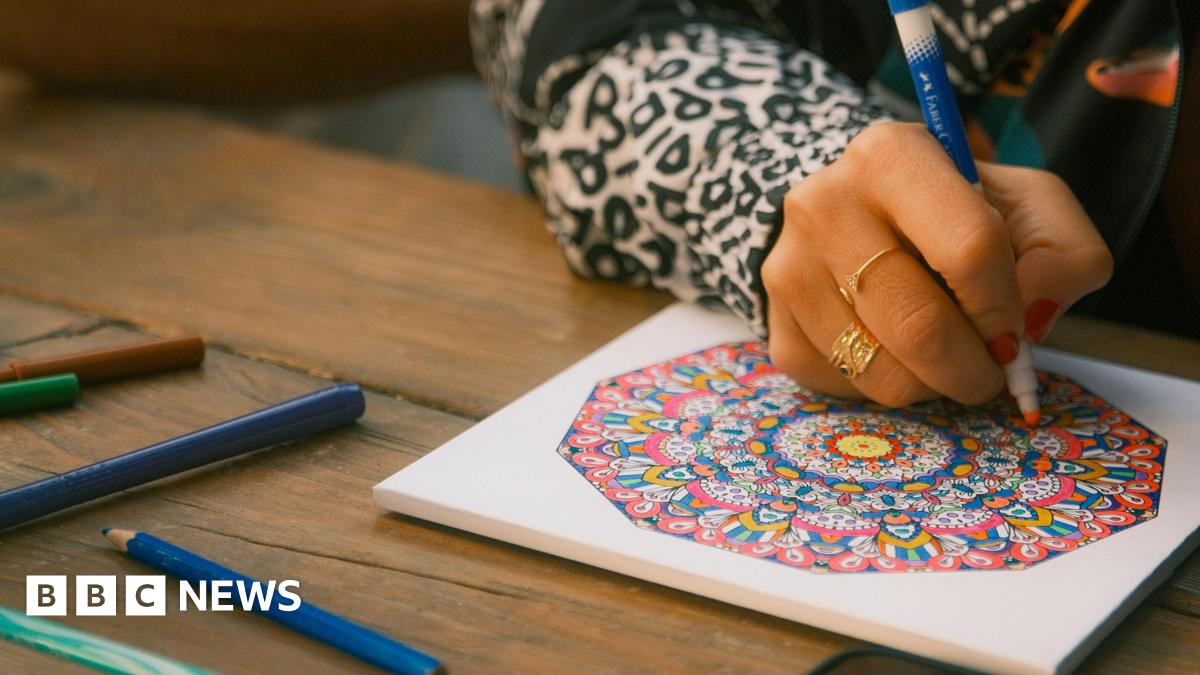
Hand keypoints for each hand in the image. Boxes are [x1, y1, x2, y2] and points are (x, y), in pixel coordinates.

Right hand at [762, 121, 1111, 405]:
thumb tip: (1030, 319)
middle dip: (974, 368)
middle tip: (991, 372)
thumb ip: (1065, 254)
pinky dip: (887, 388)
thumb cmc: (956, 213)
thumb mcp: (1029, 207)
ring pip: (881, 370)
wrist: (862, 219)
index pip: (968, 249)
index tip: (1014, 330)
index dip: (1005, 308)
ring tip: (944, 358)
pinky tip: (894, 352)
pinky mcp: (776, 326)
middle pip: (919, 323)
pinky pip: (845, 388)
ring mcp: (789, 268)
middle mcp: (824, 204)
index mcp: (892, 156)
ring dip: (933, 385)